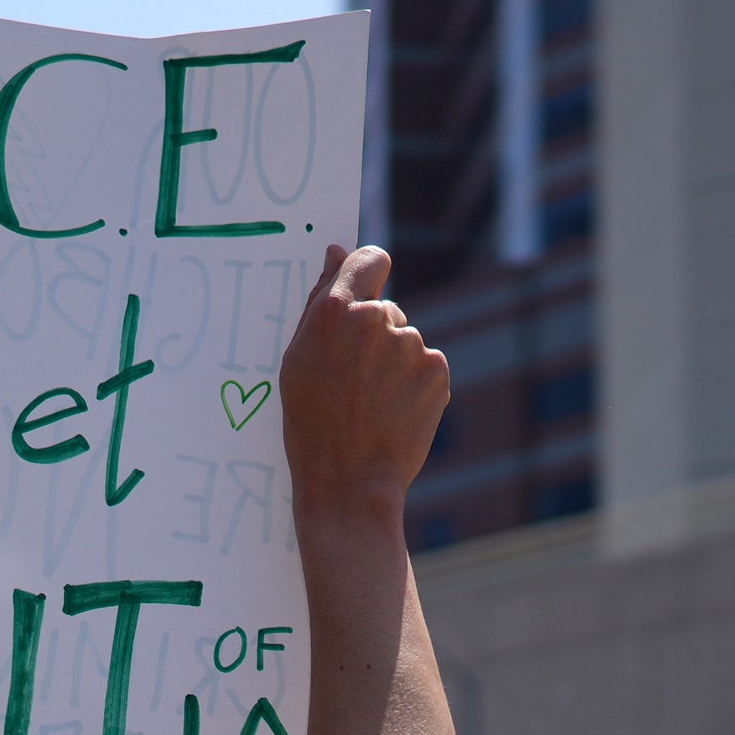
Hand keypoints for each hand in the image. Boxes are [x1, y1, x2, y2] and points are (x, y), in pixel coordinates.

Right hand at [277, 243, 447, 519]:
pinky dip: (414, 385)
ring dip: (394, 364)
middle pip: (386, 310)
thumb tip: (335, 252)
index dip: (368, 273)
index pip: (369, 260)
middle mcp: (377, 319)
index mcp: (336, 311)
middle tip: (353, 382)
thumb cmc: (311, 423)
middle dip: (374, 336)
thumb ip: (321, 299)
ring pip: (405, 341)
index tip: (365, 289)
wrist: (348, 481)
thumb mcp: (298, 359)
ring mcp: (411, 345)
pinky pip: (425, 366)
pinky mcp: (436, 371)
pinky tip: (393, 412)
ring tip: (372, 404)